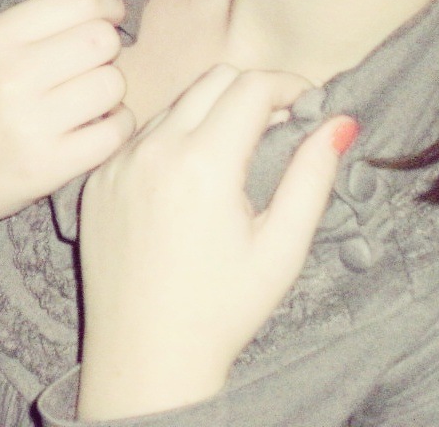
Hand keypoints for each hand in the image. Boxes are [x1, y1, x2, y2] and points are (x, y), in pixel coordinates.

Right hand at [0, 0, 135, 268]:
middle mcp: (12, 76)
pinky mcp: (46, 167)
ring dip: (111, 91)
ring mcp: (30, 124)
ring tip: (90, 99)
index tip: (113, 16)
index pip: (79, 0)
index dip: (109, 4)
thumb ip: (33, 26)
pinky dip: (117, 126)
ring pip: (113, 84)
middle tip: (92, 66)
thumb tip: (105, 8)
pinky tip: (97, 126)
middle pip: (103, 40)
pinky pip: (116, 131)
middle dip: (108, 50)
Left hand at [77, 64, 357, 419]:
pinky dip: (175, 136)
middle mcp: (154, 151)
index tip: (308, 104)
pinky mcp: (98, 179)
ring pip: (178, 102)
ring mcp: (119, 163)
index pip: (253, 86)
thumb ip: (312, 176)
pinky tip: (190, 178)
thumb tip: (340, 122)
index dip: (290, 86)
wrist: (143, 359)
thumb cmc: (221, 310)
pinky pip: (143, 134)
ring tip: (235, 154)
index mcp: (203, 164)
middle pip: (215, 79)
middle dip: (254, 90)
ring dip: (213, 111)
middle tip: (277, 125)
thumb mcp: (282, 248)